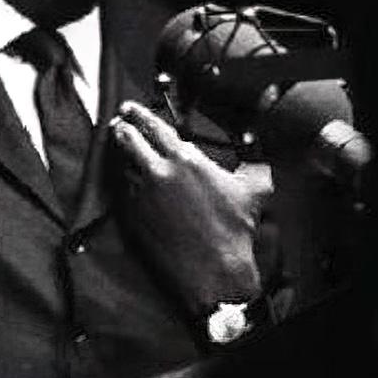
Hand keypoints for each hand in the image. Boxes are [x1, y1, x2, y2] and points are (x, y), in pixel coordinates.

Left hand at [110, 100, 272, 317]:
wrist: (214, 269)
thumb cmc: (233, 232)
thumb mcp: (252, 190)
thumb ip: (252, 168)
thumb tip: (260, 162)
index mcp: (186, 159)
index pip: (155, 126)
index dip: (140, 113)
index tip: (131, 108)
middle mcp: (159, 172)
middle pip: (130, 139)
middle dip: (122, 126)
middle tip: (119, 119)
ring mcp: (142, 193)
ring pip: (122, 163)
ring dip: (118, 151)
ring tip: (117, 142)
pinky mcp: (133, 214)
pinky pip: (122, 189)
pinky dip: (121, 178)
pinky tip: (123, 175)